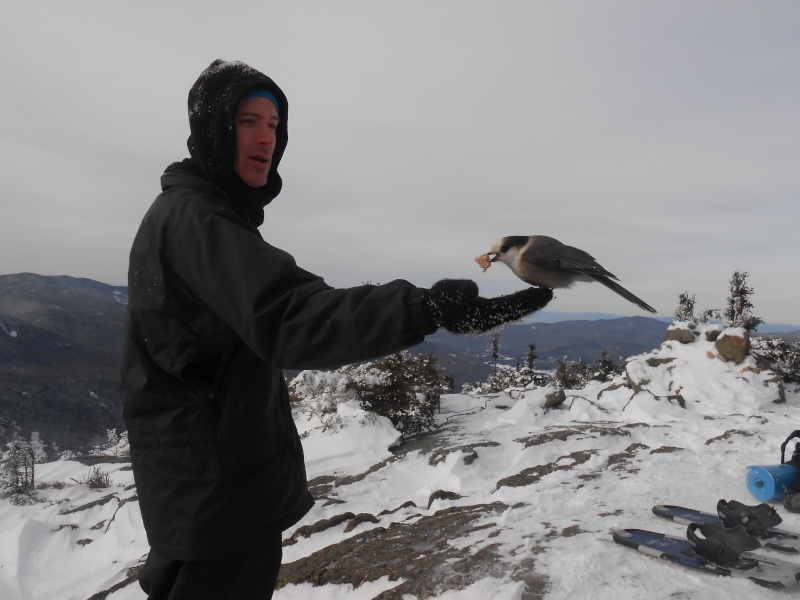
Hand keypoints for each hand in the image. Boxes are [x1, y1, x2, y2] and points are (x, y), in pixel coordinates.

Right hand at [422, 279, 551, 333]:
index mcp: (480, 315)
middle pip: (515, 311)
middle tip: (550, 292)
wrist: (432, 310)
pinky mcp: (488, 316)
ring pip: (514, 312)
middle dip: (532, 303)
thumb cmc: (439, 300)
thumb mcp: (445, 292)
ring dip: (530, 303)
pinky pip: (508, 309)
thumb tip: (473, 290)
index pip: (507, 306)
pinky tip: (530, 295)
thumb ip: (459, 289)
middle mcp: (488, 321)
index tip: (540, 292)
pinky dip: (521, 302)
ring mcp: (488, 320)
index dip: (524, 299)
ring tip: (545, 293)